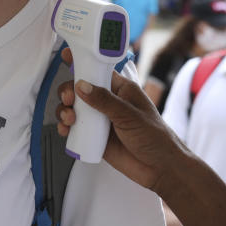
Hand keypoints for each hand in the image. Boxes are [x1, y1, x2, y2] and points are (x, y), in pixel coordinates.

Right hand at [55, 48, 183, 191]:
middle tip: (69, 100)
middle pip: (80, 89)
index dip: (82, 62)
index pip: (98, 69)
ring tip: (69, 119)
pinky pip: (75, 128)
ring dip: (65, 111)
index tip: (67, 56)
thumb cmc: (155, 137)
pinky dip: (66, 127)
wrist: (160, 169)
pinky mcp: (94, 136)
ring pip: (74, 108)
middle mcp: (108, 101)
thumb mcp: (130, 116)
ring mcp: (100, 119)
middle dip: (69, 92)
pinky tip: (66, 131)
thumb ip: (105, 101)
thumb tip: (81, 85)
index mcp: (121, 89)